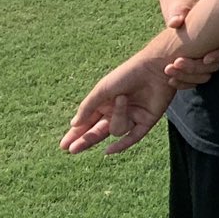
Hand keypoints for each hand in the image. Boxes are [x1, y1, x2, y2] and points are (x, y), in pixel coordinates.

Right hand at [61, 45, 175, 154]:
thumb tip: (73, 124)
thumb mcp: (103, 89)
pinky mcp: (146, 121)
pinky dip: (121, 145)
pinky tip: (108, 151)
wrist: (155, 67)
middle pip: (98, 132)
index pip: (87, 122)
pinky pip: (133, 137)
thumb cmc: (128, 74)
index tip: (63, 145)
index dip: (76, 133)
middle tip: (71, 150)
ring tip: (123, 98)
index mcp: (105, 103)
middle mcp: (117, 112)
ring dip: (118, 115)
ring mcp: (132, 117)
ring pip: (117, 129)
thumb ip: (88, 106)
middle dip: (85, 140)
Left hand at [159, 6, 218, 87]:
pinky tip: (170, 80)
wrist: (174, 17)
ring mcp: (204, 58)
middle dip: (195, 67)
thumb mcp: (179, 9)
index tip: (205, 59)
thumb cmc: (180, 11)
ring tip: (168, 70)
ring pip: (203, 75)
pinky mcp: (194, 68)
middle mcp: (215, 47)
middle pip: (214, 65)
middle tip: (177, 62)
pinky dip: (183, 82)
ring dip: (186, 75)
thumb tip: (175, 22)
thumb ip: (178, 13)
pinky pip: (194, 80)